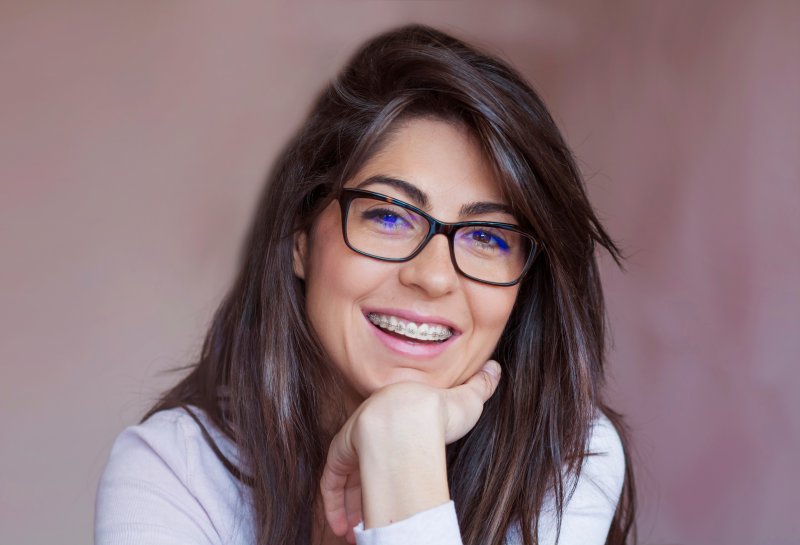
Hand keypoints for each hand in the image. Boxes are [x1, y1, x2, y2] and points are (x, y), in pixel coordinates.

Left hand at [320, 360, 501, 542]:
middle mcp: (371, 425)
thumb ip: (480, 385)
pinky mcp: (341, 453)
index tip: (395, 485)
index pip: (388, 439)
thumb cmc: (442, 410)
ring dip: (351, 506)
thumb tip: (496, 366)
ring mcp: (354, 439)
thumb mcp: (467, 399)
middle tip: (374, 516)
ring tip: (357, 532)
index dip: (389, 464)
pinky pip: (331, 483)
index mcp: (395, 409)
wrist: (415, 414)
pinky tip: (343, 528)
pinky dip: (334, 506)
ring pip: (347, 477)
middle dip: (368, 492)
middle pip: (366, 462)